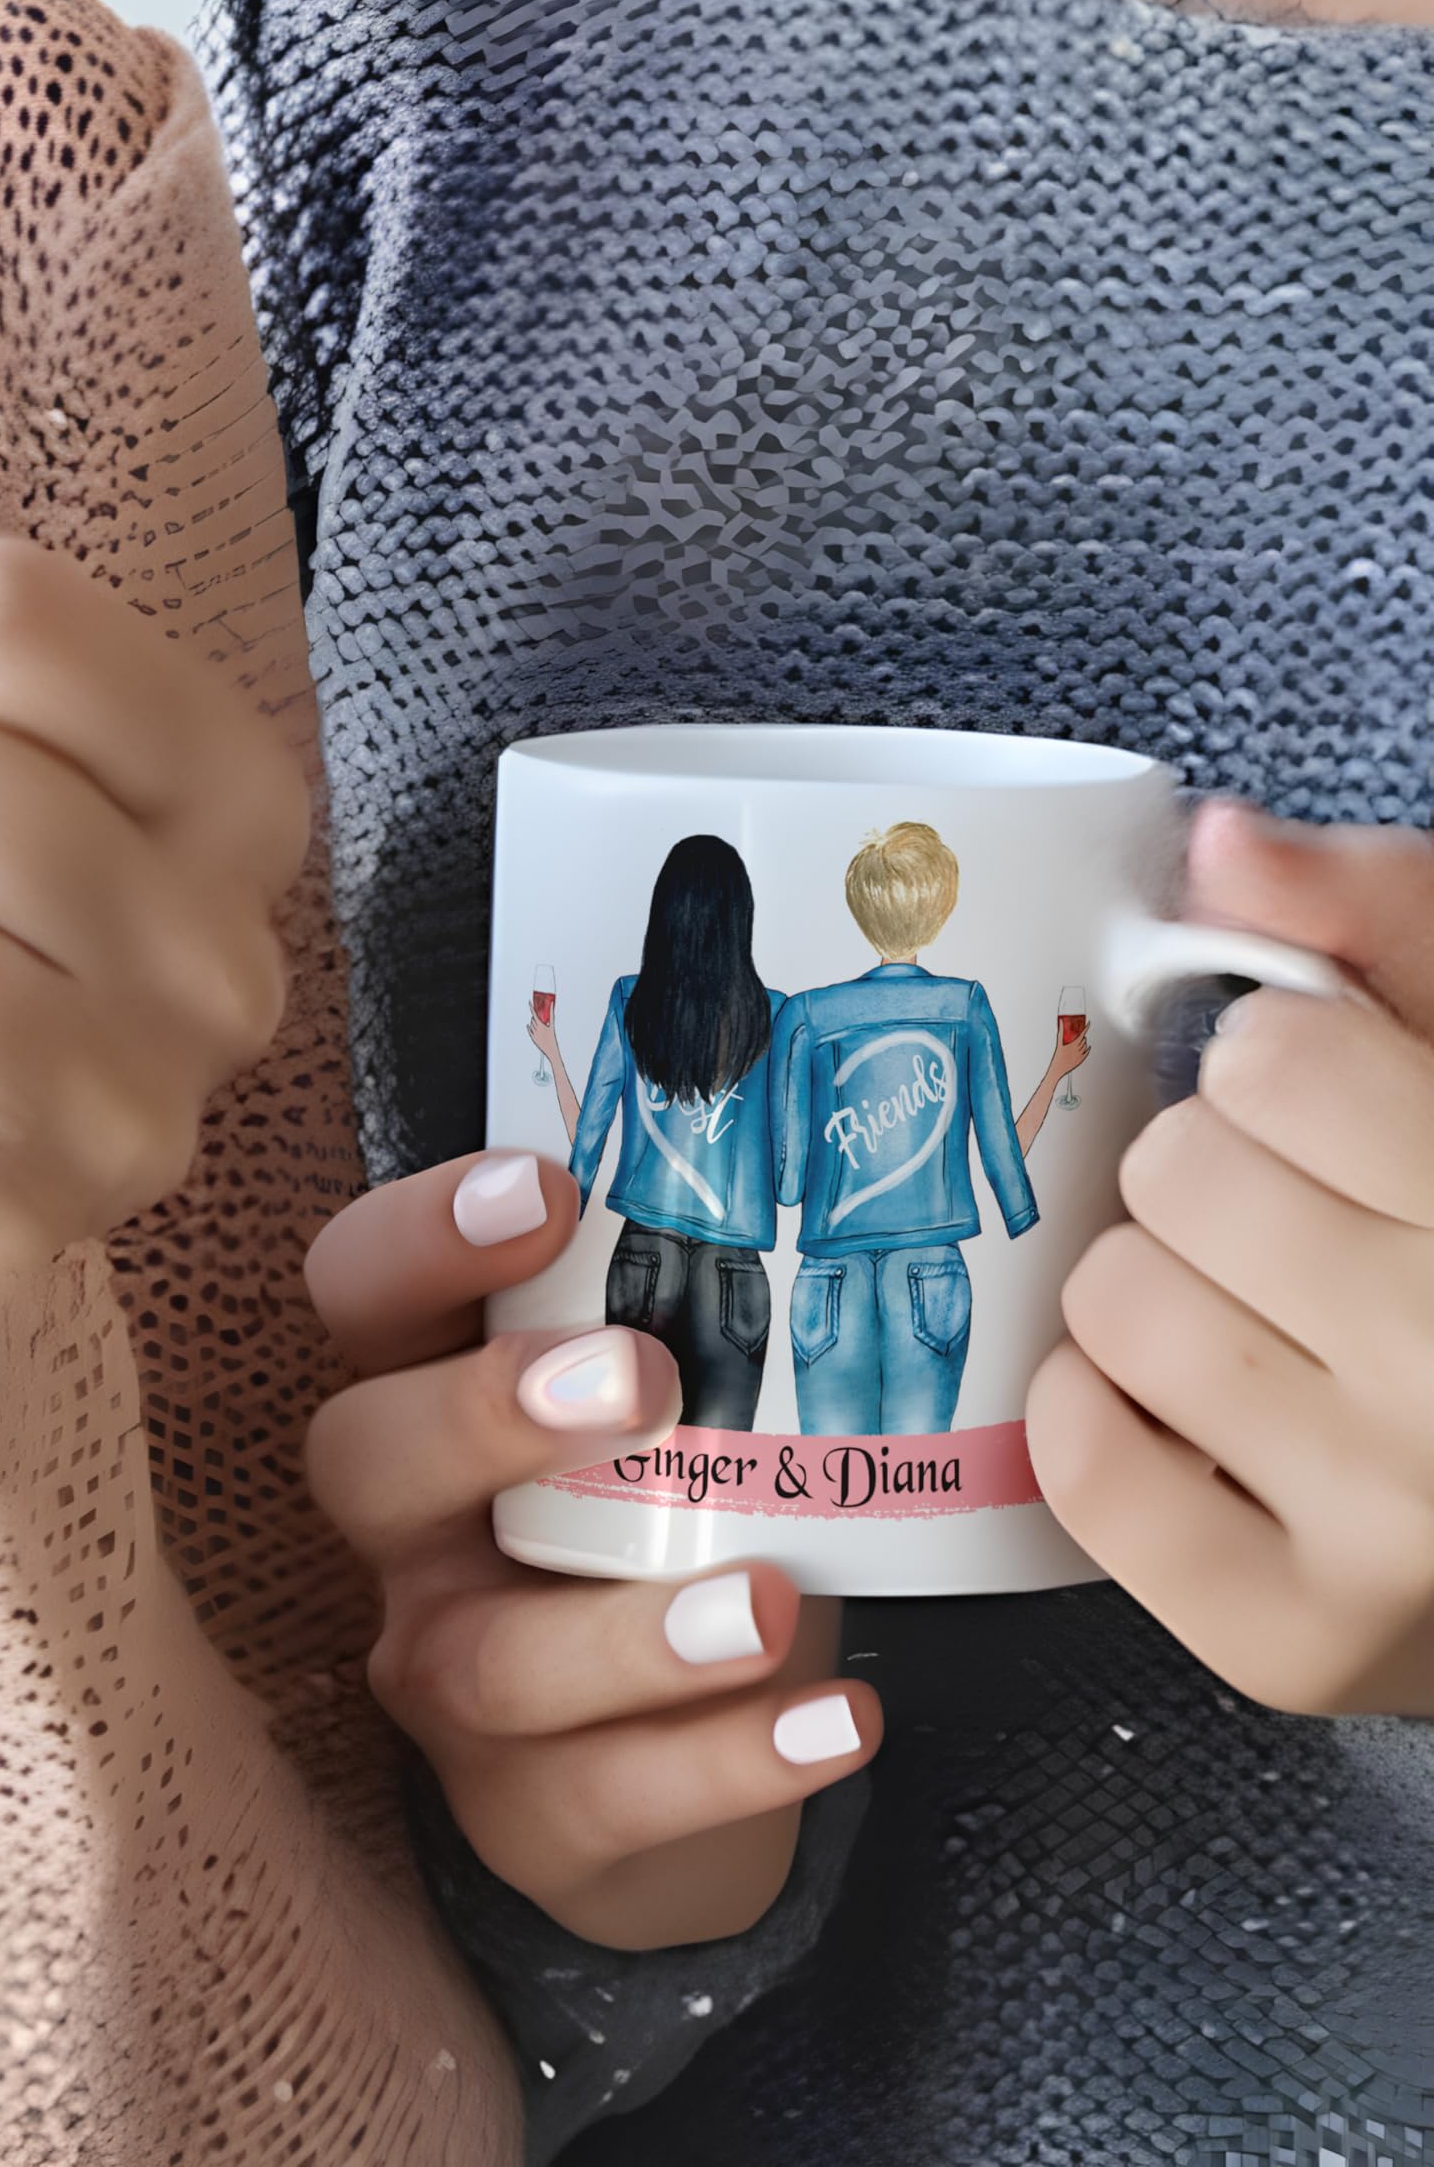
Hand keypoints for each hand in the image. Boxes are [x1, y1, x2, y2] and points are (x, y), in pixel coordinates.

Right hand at [303, 1151, 881, 1950]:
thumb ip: (705, 1314)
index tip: (548, 1189)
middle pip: (364, 1461)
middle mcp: (408, 1536)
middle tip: (640, 1376)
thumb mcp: (672, 1412)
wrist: (669, 1767)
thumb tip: (844, 1171)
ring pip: (486, 1662)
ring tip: (767, 1605)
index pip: (359, 1293)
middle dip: (482, 1414)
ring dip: (629, 1631)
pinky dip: (723, 1765)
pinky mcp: (526, 1814)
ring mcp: (448, 1679)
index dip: (420, 1237)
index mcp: (426, 1395)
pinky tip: (838, 1720)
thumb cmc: (672, 1526)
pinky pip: (600, 1800)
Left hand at [525, 1008, 556, 1058]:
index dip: (531, 1007)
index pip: (534, 1014)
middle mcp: (536, 1029)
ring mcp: (533, 1033)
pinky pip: (529, 1030)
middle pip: (533, 1019)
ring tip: (539, 1026)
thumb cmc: (552, 1038)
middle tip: (539, 1018)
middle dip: (535, 1017)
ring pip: (530, 1024)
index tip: (529, 1001)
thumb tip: (551, 1008)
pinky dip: (529, 1027)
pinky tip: (530, 1026)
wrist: (551, 1050)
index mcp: (541, 1025)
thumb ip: (551, 1017)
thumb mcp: (552, 1027)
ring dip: (533, 1023)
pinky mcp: (532, 1038)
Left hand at [1030, 804, 1433, 1714]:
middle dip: (1220, 1172)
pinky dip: (1101, 1418)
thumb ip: (1387, 920)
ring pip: (1119, 1303)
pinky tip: (1197, 1409)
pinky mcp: (1299, 1641)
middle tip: (1304, 1222)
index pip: (1273, 1058)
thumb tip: (1218, 844)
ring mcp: (1400, 1532)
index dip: (1282, 1065)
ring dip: (1160, 1287)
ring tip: (1270, 1317)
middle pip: (1180, 1174)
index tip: (1332, 1107)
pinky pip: (1085, 1462)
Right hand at [1050, 1027, 1091, 1078]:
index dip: (1087, 1027)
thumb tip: (1061, 1023)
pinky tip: (1087, 1048)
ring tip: (1080, 1041)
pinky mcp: (1081, 1060)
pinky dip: (1087, 1049)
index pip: (1082, 1033)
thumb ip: (1061, 1032)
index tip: (1089, 1023)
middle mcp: (1078, 1049)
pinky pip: (1087, 1053)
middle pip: (1083, 1039)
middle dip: (1082, 1036)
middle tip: (1080, 1033)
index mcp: (1073, 1044)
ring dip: (1084, 1042)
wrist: (1058, 1069)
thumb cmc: (1057, 1057)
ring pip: (1085, 1045)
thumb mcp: (1058, 1043)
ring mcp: (1080, 1054)